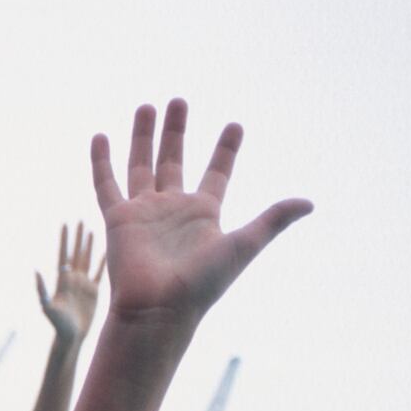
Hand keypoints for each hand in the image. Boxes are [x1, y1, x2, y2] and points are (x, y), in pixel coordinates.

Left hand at [35, 222, 104, 344]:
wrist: (71, 337)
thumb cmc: (58, 325)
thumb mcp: (48, 307)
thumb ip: (41, 290)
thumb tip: (35, 270)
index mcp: (62, 280)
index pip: (64, 254)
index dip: (65, 239)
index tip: (66, 223)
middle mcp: (73, 279)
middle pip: (76, 253)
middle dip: (77, 238)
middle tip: (79, 221)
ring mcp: (83, 285)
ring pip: (87, 260)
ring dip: (89, 246)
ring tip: (91, 230)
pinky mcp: (93, 292)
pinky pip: (99, 273)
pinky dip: (103, 262)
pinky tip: (106, 252)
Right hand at [91, 99, 311, 332]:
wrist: (159, 309)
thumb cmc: (201, 284)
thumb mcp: (243, 245)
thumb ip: (272, 220)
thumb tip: (310, 202)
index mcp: (204, 214)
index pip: (217, 173)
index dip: (226, 150)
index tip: (235, 126)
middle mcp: (173, 209)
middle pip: (174, 160)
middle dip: (177, 131)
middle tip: (179, 101)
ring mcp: (144, 213)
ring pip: (141, 165)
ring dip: (143, 137)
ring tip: (147, 106)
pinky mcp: (118, 220)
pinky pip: (107, 185)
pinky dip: (101, 162)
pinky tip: (100, 137)